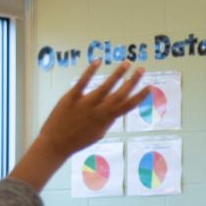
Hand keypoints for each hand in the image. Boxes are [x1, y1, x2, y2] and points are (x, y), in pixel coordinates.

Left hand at [8, 61, 150, 190]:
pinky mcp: (71, 98)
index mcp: (107, 120)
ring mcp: (86, 104)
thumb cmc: (77, 140)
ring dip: (118, 74)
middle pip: (121, 94)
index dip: (140, 96)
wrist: (56, 144)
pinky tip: (98, 61)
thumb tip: (115, 113)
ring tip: (126, 63)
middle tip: (142, 69)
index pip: (128, 106)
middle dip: (133, 81)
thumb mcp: (98, 133)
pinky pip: (83, 82)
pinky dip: (90, 71)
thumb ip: (107, 121)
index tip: (149, 87)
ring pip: (105, 86)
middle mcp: (99, 111)